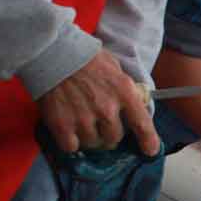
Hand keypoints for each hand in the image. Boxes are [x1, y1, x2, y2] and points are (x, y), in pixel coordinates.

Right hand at [37, 48, 159, 154]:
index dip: (148, 141)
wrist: (51, 50)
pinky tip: (68, 130)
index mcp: (124, 93)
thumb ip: (125, 88)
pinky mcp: (62, 124)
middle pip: (114, 138)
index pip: (142, 125)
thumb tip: (136, 103)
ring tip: (83, 124)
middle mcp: (106, 108)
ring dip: (90, 138)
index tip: (149, 150)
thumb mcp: (115, 68)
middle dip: (110, 134)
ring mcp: (84, 118)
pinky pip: (71, 146)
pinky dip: (70, 142)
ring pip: (93, 143)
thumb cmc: (84, 56)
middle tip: (100, 125)